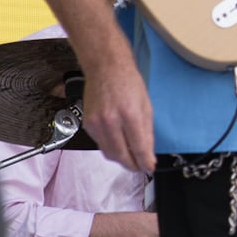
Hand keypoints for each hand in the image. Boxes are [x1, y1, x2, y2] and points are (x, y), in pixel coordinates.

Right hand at [81, 57, 155, 173]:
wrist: (106, 69)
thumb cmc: (128, 83)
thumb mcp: (146, 106)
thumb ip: (147, 131)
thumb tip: (148, 152)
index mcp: (129, 115)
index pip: (138, 147)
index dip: (144, 161)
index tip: (150, 167)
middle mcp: (110, 121)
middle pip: (120, 155)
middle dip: (132, 165)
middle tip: (140, 167)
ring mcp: (96, 124)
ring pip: (108, 153)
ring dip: (120, 159)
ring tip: (131, 159)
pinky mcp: (87, 124)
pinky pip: (100, 144)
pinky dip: (110, 148)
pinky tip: (119, 144)